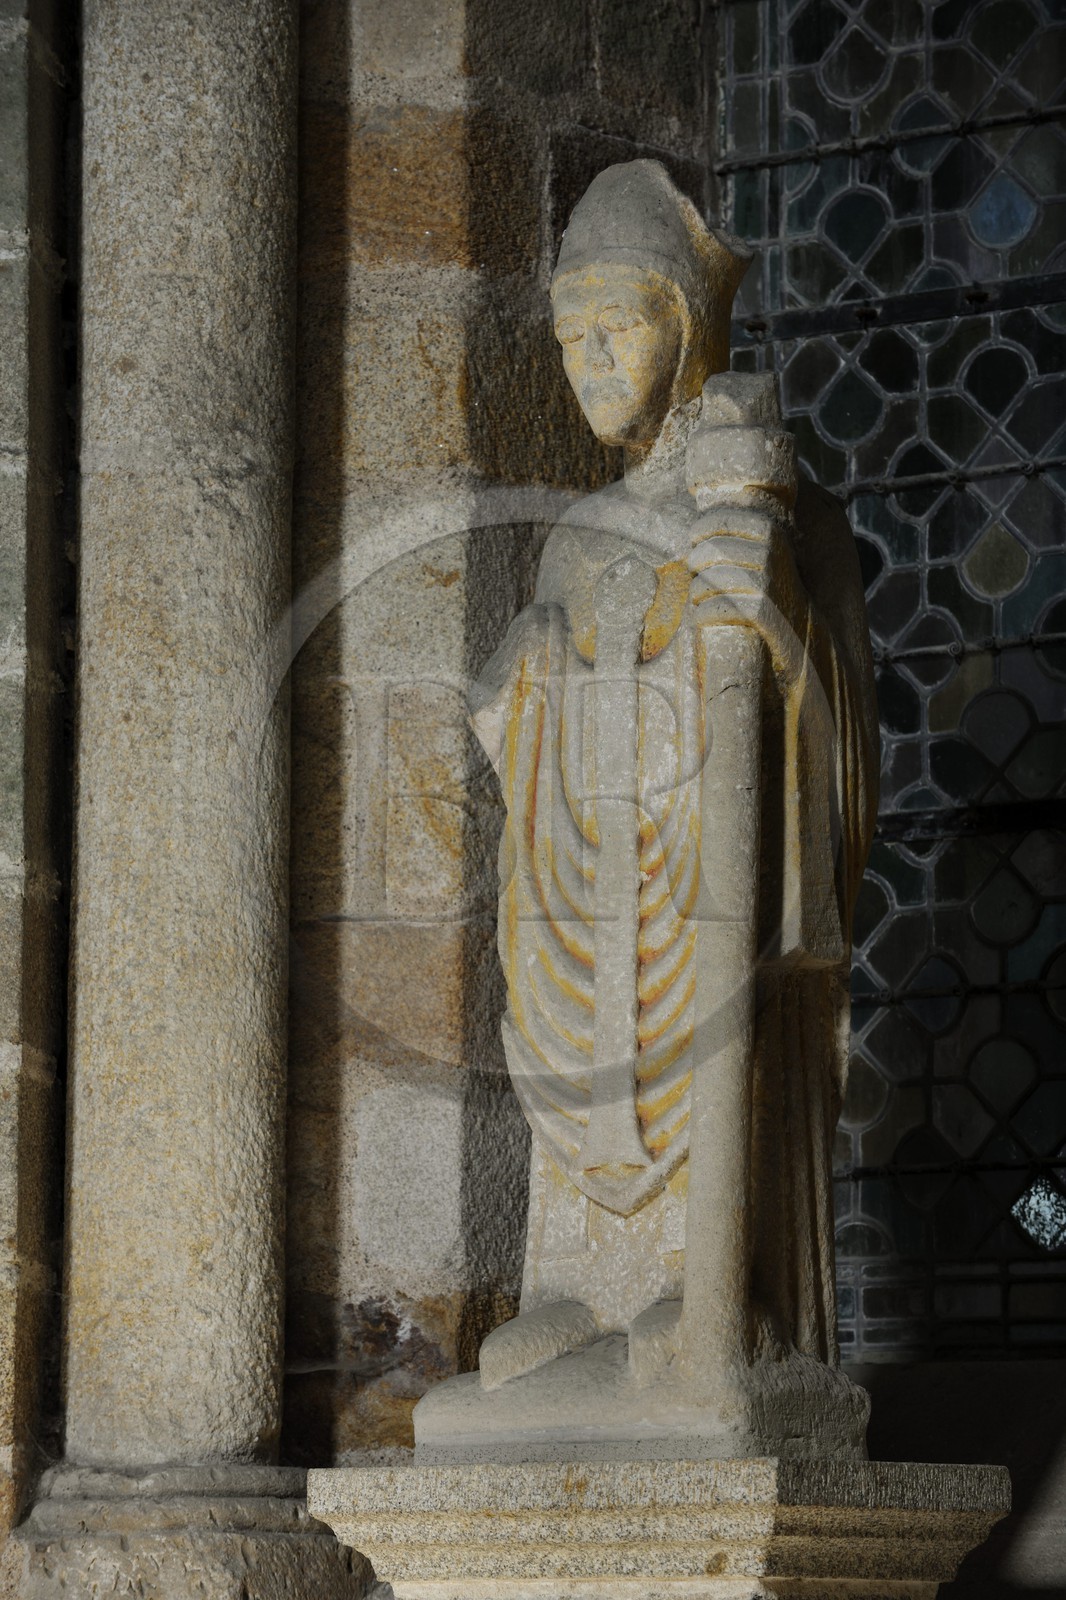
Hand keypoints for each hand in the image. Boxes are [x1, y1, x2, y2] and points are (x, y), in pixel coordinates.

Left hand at [688, 508, 808, 679]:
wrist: (797, 626)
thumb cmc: (767, 585)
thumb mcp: (760, 551)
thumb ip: (735, 536)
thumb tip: (694, 530)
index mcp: (769, 531)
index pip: (720, 522)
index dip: (699, 532)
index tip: (695, 544)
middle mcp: (769, 553)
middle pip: (711, 551)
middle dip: (695, 563)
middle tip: (694, 575)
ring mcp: (766, 583)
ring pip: (711, 581)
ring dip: (697, 592)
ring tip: (698, 598)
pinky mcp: (761, 612)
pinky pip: (718, 608)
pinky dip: (703, 614)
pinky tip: (702, 616)